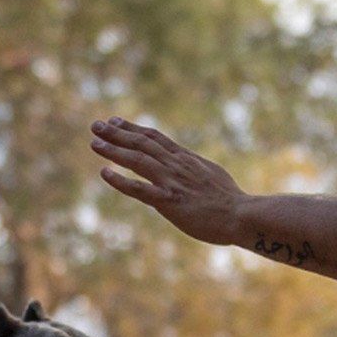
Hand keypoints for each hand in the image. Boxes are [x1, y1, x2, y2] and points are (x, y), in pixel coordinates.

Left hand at [89, 117, 245, 246]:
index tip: (115, 121)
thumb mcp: (211, 174)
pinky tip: (104, 173)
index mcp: (186, 158)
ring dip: (114, 150)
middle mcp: (176, 165)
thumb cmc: (230, 200)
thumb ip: (193, 167)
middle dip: (116, 133)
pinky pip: (139, 189)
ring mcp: (172, 182)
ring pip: (138, 160)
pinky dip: (120, 180)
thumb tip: (186, 163)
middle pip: (142, 143)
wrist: (242, 215)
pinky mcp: (169, 202)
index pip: (154, 137)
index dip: (132, 128)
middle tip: (96, 125)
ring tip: (94, 143)